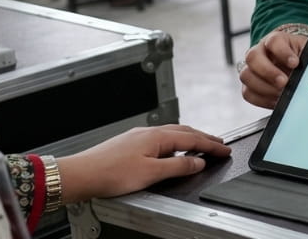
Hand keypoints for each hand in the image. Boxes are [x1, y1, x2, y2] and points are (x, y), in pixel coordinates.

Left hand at [55, 125, 230, 203]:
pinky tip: (172, 151)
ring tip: (201, 146)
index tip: (225, 149)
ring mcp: (139, 136)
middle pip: (185, 132)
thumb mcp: (151, 173)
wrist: (82, 174)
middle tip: (219, 144)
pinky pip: (161, 139)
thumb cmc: (110, 173)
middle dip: (204, 138)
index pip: (193, 140)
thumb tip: (198, 163)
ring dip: (190, 139)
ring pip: (173, 134)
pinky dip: (175, 143)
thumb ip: (178, 167)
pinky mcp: (130, 143)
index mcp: (158, 136)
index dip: (211, 145)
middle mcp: (149, 132)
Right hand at [239, 29, 307, 108]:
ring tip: (281, 94)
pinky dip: (262, 99)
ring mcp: (251, 68)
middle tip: (284, 82)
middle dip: (268, 72)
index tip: (295, 63)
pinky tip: (276, 100)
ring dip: (264, 88)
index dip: (283, 52)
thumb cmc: (300, 56)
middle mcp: (259, 52)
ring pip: (246, 76)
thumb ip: (307, 58)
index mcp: (275, 40)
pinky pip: (248, 93)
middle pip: (253, 57)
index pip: (273, 41)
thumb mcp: (306, 53)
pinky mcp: (249, 85)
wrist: (294, 63)